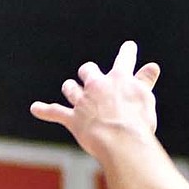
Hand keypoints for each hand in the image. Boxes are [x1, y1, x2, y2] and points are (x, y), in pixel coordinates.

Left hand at [31, 41, 160, 157]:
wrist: (121, 141)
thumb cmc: (138, 121)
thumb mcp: (146, 98)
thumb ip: (145, 81)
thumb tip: (153, 66)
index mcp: (119, 78)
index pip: (125, 60)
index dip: (127, 52)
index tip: (129, 46)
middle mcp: (98, 85)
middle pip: (88, 71)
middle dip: (88, 73)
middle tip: (90, 74)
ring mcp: (83, 102)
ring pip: (71, 89)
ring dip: (71, 89)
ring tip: (71, 89)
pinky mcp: (72, 119)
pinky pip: (54, 112)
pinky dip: (44, 110)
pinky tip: (35, 108)